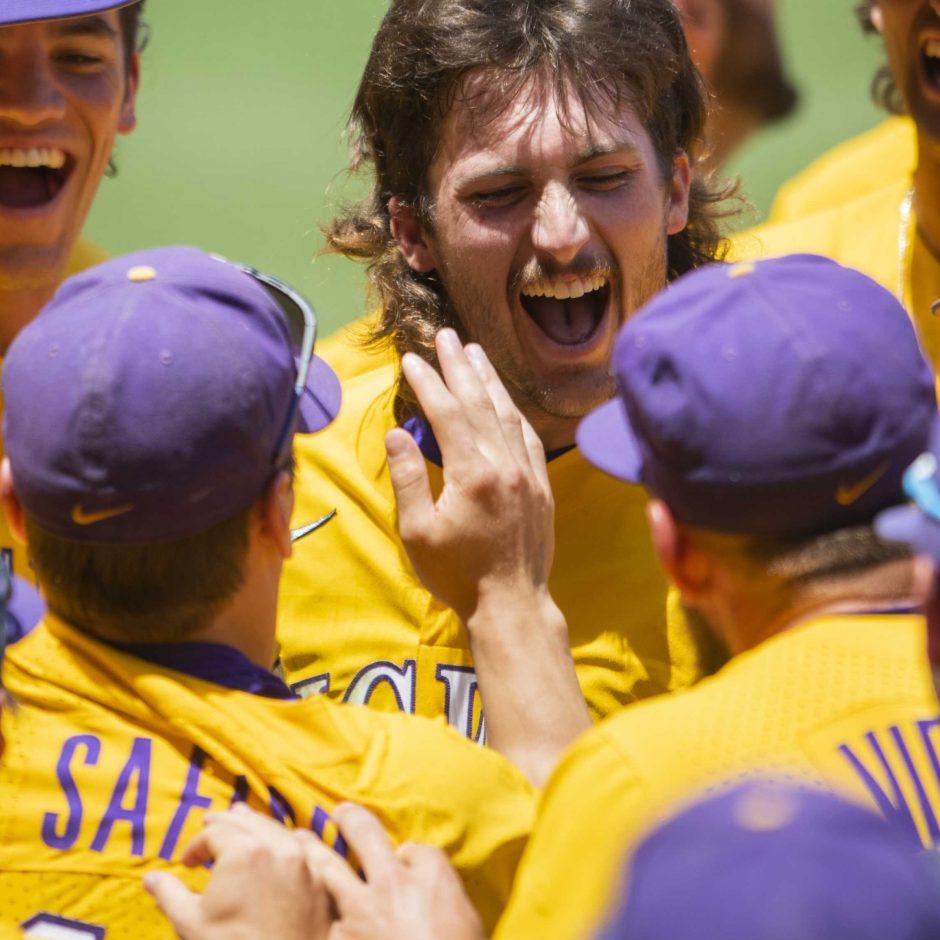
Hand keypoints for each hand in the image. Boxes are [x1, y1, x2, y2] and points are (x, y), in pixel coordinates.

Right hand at [144, 810, 333, 939]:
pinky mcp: (322, 884)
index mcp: (244, 852)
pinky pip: (305, 852)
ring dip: (257, 828)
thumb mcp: (189, 922)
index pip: (215, 832)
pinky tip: (281, 849)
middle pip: (249, 822)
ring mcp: (306, 865)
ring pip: (279, 832)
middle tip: (211, 823)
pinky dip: (287, 844)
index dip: (196, 845)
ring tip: (244, 827)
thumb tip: (150, 878)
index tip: (187, 863)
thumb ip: (169, 893)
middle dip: (226, 823)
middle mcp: (279, 849)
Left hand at [321, 803, 485, 939]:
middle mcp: (392, 881)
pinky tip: (312, 920)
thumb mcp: (469, 925)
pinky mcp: (338, 937)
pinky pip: (330, 922)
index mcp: (432, 875)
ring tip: (302, 838)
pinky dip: (327, 921)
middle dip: (351, 819)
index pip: (417, 849)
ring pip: (328, 865)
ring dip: (313, 849)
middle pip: (364, 833)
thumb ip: (444, 904)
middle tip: (341, 812)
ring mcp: (359, 907)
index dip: (410, 856)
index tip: (405, 860)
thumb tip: (432, 903)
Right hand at [387, 331, 554, 623]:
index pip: (447, 413)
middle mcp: (505, 465)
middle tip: (446, 335)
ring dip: (489, 380)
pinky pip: (528, 437)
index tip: (411, 359)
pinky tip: (505, 399)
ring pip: (507, 414)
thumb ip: (408, 478)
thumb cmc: (457, 574)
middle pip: (479, 402)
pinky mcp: (542, 487)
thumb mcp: (418, 531)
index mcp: (472, 473)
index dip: (428, 383)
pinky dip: (513, 411)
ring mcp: (528, 474)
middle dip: (460, 366)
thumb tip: (396, 433)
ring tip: (474, 352)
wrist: (512, 605)